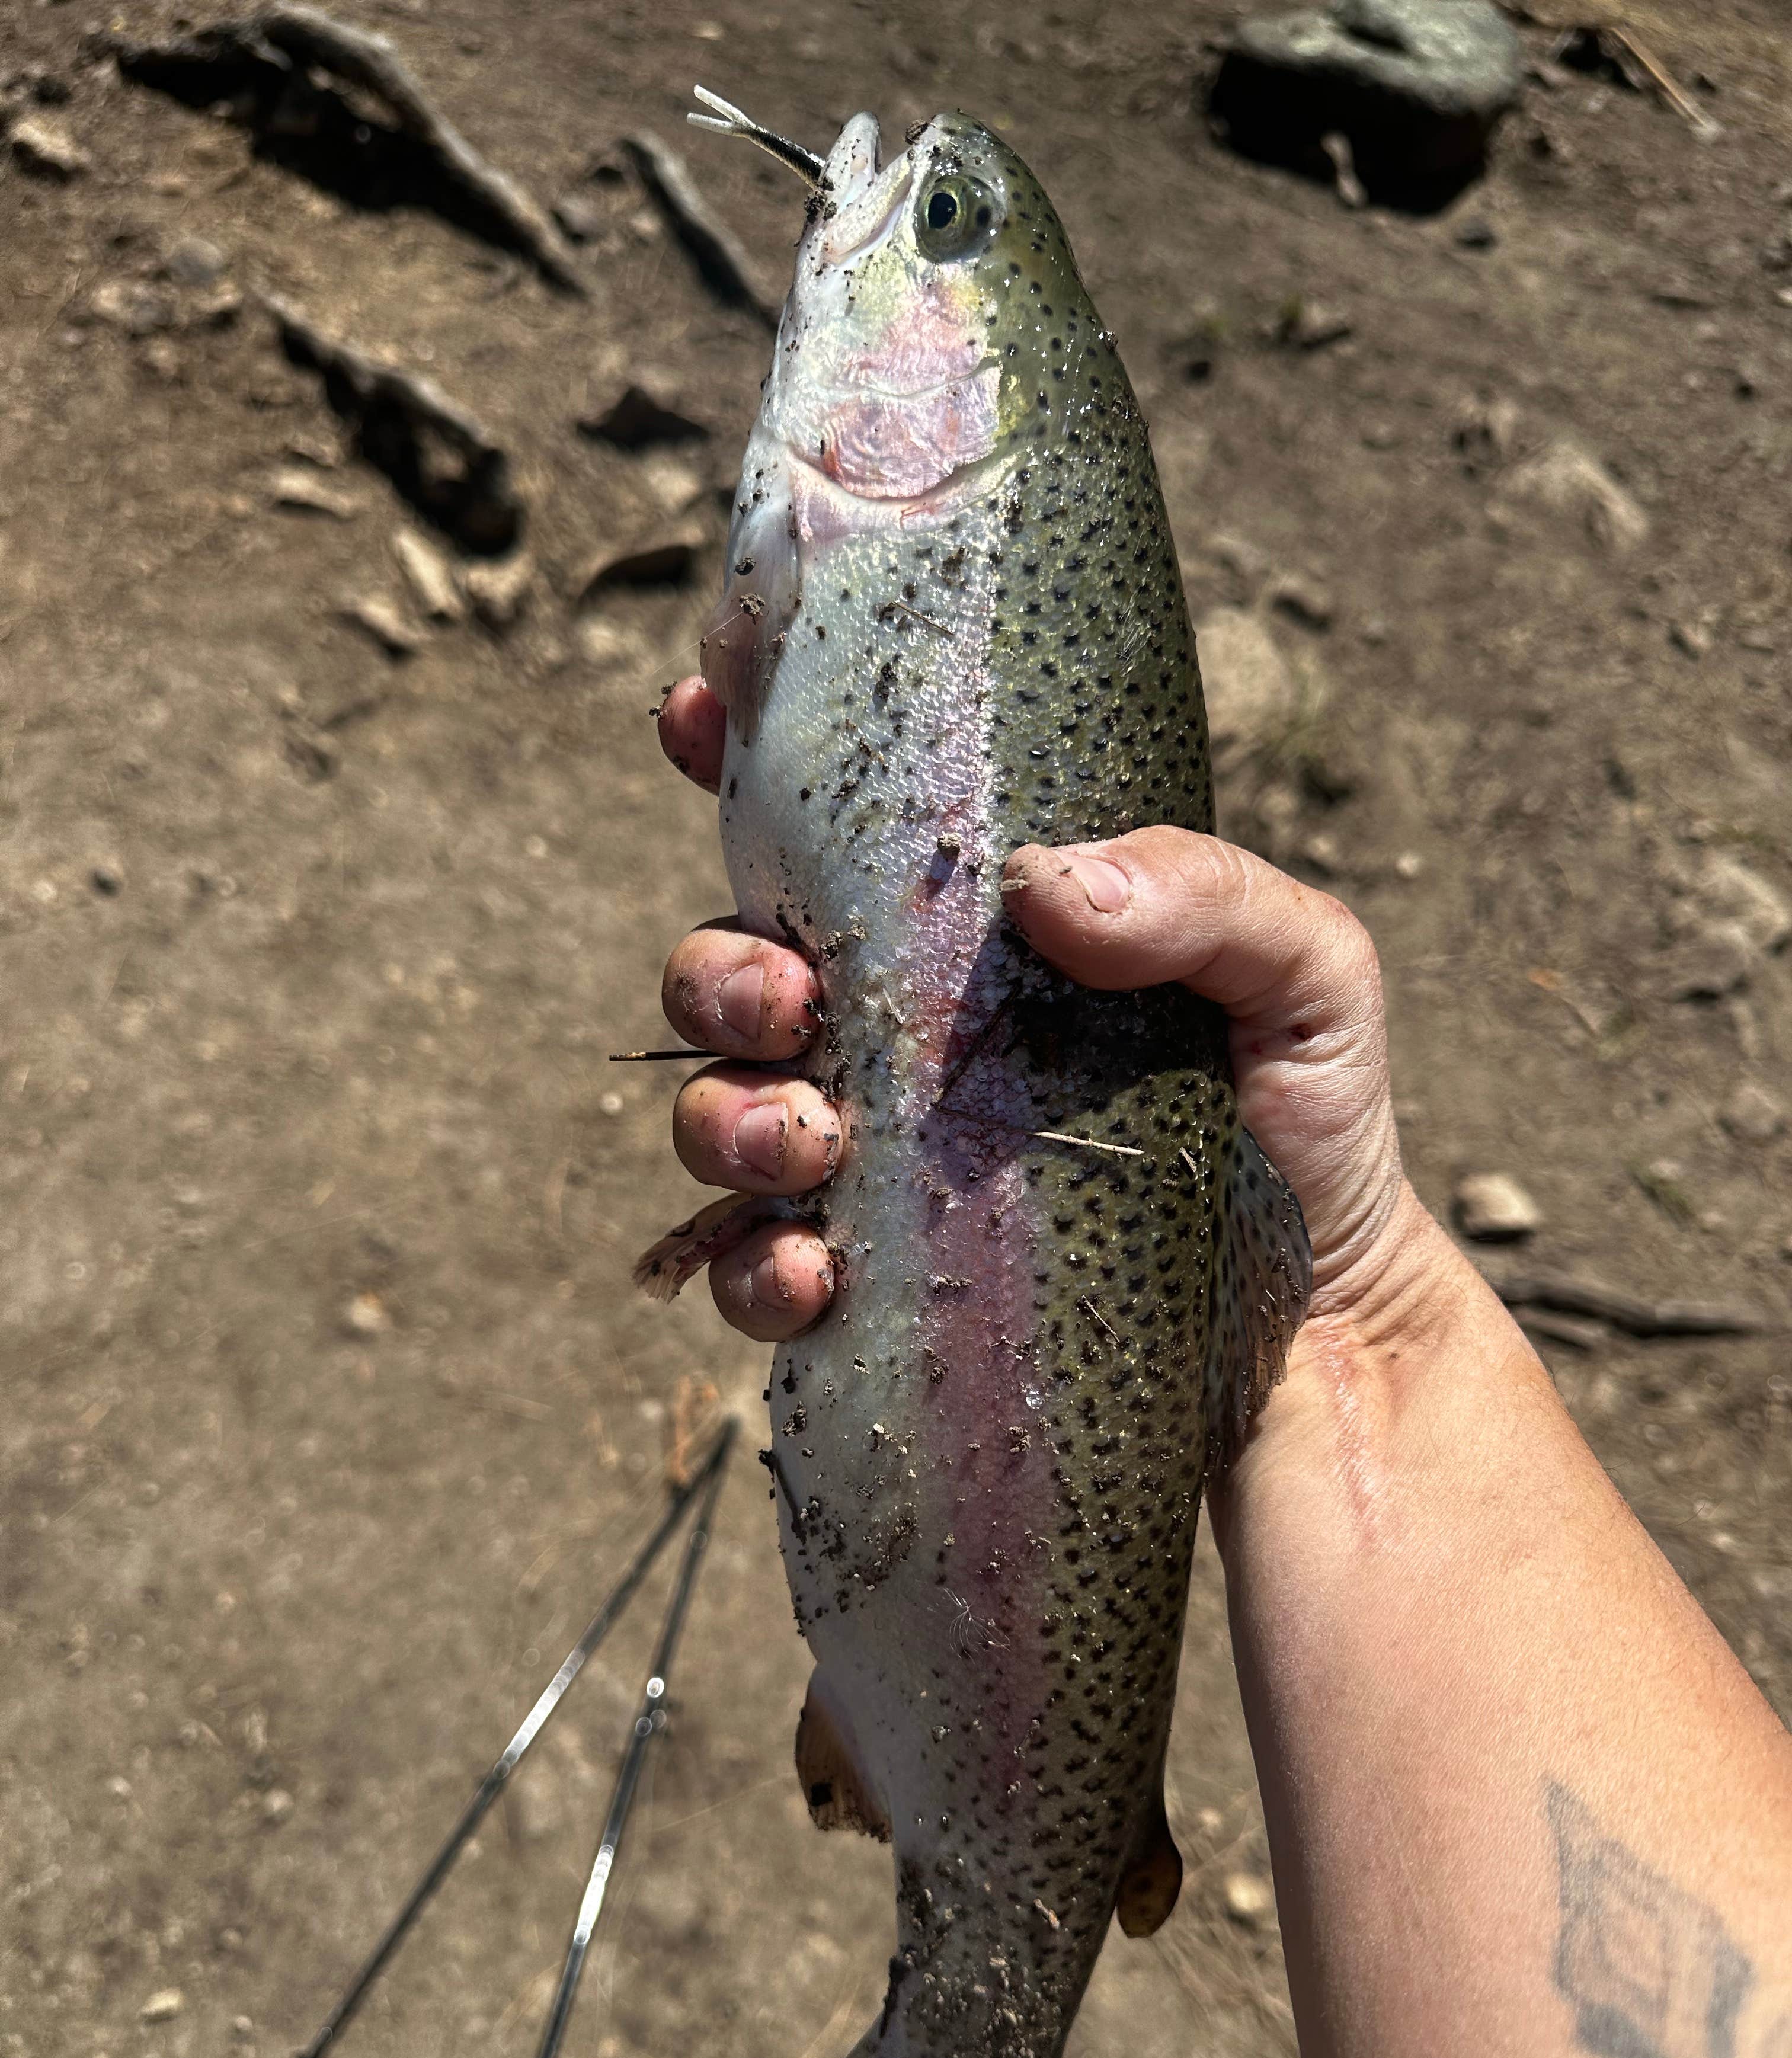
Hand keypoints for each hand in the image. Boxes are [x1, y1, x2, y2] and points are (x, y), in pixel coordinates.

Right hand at [655, 674, 1436, 1346]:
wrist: (1328, 1334)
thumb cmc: (1308, 1132)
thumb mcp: (1306, 981)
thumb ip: (1210, 898)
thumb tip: (1048, 882)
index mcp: (976, 938)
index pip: (829, 829)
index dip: (734, 752)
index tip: (695, 712)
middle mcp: (899, 1042)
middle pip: (732, 974)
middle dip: (721, 973)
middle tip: (789, 997)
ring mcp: (874, 1169)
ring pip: (719, 1116)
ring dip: (725, 1117)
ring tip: (810, 1139)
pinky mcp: (872, 1296)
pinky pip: (755, 1276)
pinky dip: (757, 1269)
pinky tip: (814, 1272)